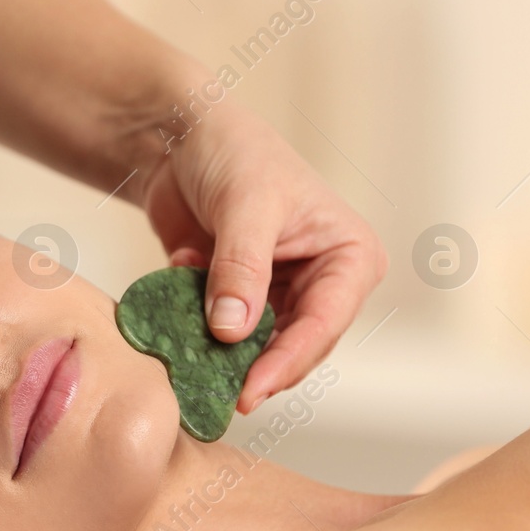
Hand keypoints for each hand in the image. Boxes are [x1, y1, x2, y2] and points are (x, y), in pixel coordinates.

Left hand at [137, 98, 387, 413]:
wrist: (179, 138)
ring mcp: (280, 296)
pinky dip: (195, 322)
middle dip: (252, 368)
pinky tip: (180, 271)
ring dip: (220, 350)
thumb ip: (241, 269)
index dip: (287, 362)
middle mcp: (323, 283)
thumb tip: (233, 332)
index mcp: (350, 257)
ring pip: (255, 350)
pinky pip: (219, 335)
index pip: (325, 324)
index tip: (249, 392)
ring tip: (188, 339)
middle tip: (212, 392)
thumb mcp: (245, 205)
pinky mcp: (238, 302)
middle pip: (294, 348)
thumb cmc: (232, 152)